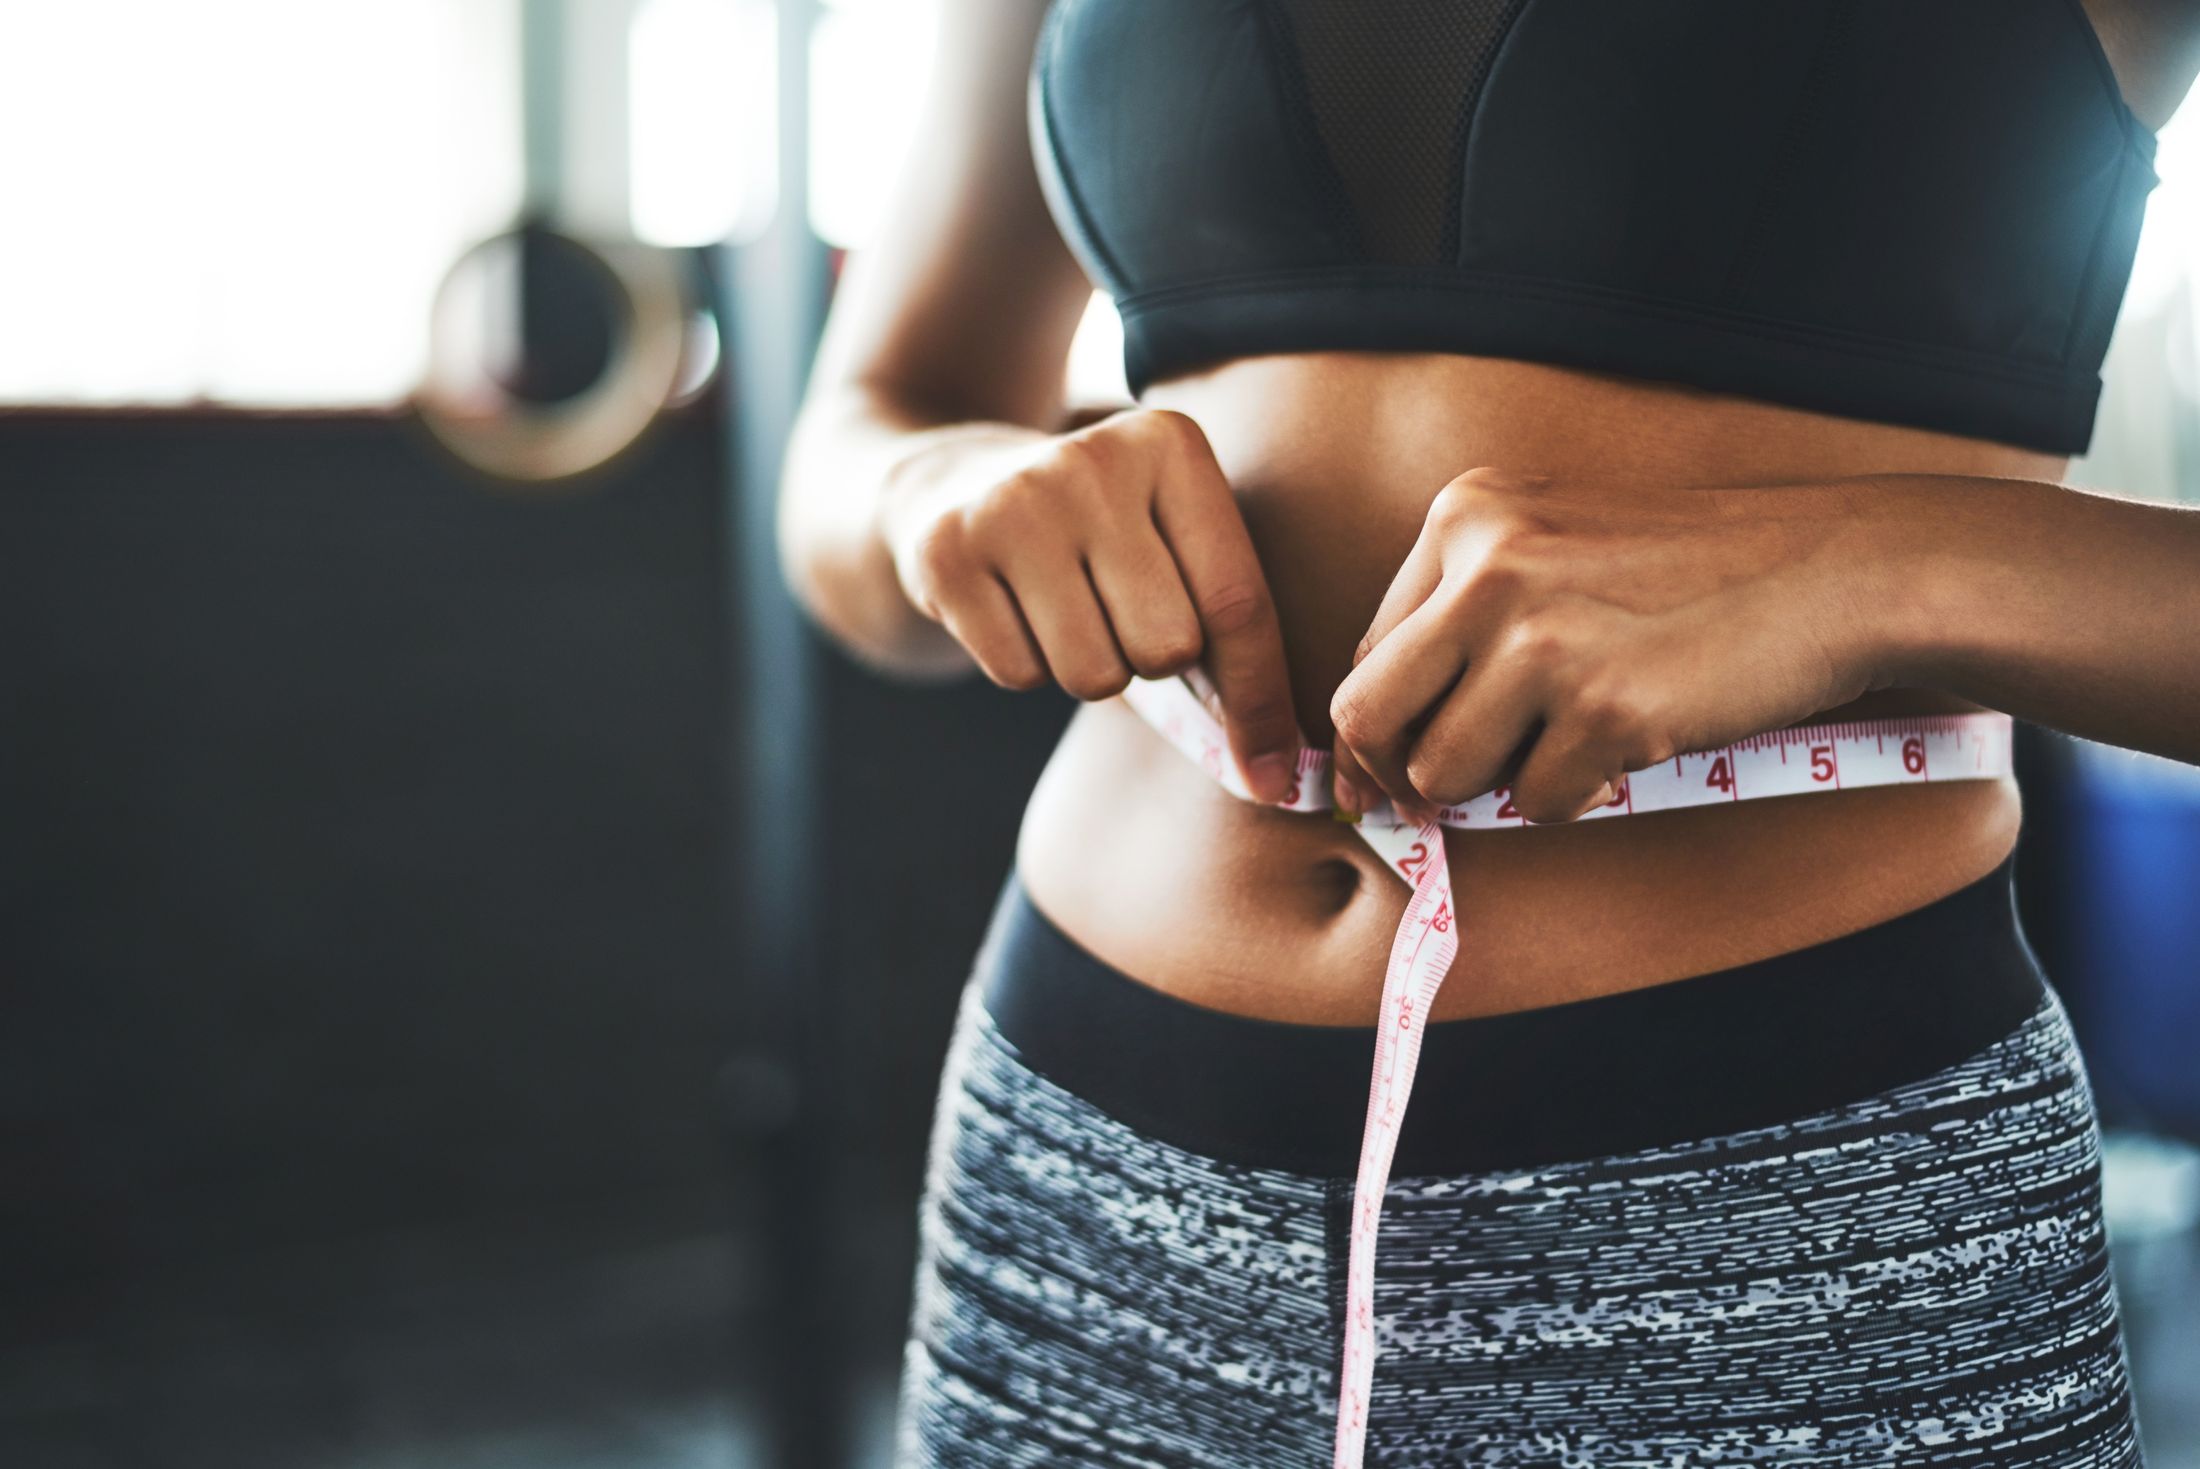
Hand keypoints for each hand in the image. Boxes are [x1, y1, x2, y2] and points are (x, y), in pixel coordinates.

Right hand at [881, 408, 1302, 800]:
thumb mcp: (1171, 537)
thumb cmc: (1098, 537)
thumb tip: (1271, 771)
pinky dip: (1027, 665)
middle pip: (1166, 647)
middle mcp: (1091, 460)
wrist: (954, 483)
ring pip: (1093, 675)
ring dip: (1089, 670)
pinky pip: (1019, 676)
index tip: (1271, 777)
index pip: (1237, 602)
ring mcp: (1010, 502)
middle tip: (1121, 620)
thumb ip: (1228, 626)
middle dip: (1153, 663)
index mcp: (1170, 444)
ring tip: (1066, 611)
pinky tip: (1012, 609)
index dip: (1260, 702)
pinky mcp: (945, 553)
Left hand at [1329, 468, 1885, 822]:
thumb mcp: (1553, 543)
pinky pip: (1538, 802)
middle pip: (1369, 717)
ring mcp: (1542, 639)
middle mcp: (1488, 567)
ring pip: (1444, 774)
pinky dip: (1576, 795)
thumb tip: (1374, 747)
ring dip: (1500, 786)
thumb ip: (1462, 616)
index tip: (1384, 780)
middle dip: (1399, 777)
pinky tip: (1625, 746)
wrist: (1829, 570)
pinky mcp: (1603, 708)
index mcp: (1464, 517)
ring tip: (1565, 746)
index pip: (1366, 653)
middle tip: (1435, 805)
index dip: (1373, 734)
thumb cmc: (1688, 572)